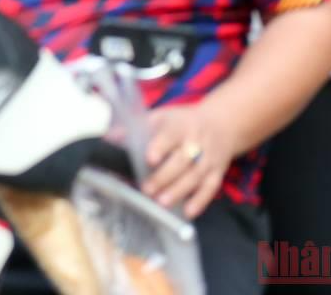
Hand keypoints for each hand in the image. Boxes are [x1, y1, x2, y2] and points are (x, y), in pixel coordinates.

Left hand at [142, 100, 240, 218]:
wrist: (221, 124)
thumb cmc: (183, 122)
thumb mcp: (161, 117)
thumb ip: (136, 128)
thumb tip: (109, 138)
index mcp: (179, 126)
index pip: (170, 136)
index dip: (160, 147)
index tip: (149, 159)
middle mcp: (196, 142)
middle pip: (182, 161)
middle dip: (164, 177)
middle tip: (147, 190)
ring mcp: (209, 158)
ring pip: (195, 176)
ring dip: (179, 191)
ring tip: (162, 203)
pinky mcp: (217, 172)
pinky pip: (211, 188)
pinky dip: (201, 201)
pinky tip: (188, 212)